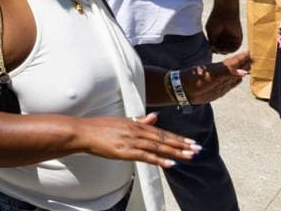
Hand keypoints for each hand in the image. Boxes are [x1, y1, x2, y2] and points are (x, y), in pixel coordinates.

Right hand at [74, 114, 199, 166]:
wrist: (83, 132)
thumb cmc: (100, 127)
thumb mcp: (122, 121)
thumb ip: (140, 120)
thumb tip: (156, 117)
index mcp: (136, 124)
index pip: (162, 132)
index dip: (178, 138)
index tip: (191, 142)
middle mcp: (136, 132)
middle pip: (163, 139)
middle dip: (182, 145)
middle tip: (198, 149)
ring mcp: (131, 141)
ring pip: (158, 147)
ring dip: (176, 152)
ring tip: (190, 156)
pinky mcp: (125, 151)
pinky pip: (146, 156)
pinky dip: (159, 159)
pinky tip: (170, 164)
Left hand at [181, 52, 250, 103]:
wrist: (183, 89)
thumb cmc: (195, 80)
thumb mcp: (211, 75)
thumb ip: (228, 73)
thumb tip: (244, 73)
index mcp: (221, 68)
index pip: (236, 61)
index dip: (244, 57)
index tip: (253, 52)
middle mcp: (223, 74)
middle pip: (238, 67)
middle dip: (246, 62)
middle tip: (256, 58)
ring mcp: (221, 81)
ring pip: (236, 75)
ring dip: (244, 71)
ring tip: (251, 66)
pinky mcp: (220, 89)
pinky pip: (231, 84)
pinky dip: (237, 81)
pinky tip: (240, 79)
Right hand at [205, 8, 242, 52]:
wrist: (224, 13)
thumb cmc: (215, 20)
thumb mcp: (210, 32)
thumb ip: (211, 41)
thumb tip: (212, 50)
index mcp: (218, 35)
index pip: (216, 46)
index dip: (213, 48)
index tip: (210, 48)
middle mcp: (225, 38)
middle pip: (222, 48)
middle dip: (218, 50)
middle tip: (215, 50)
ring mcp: (231, 38)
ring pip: (228, 49)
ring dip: (224, 51)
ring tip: (220, 49)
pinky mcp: (238, 39)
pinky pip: (236, 47)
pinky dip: (231, 50)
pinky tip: (225, 49)